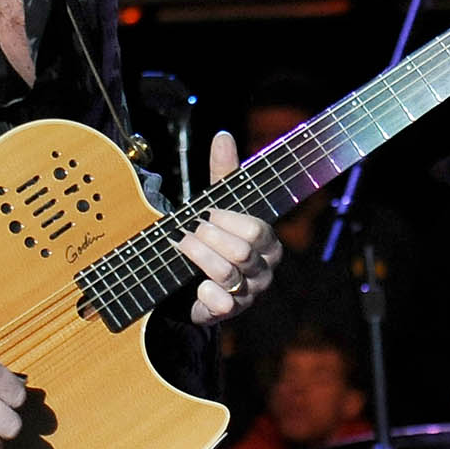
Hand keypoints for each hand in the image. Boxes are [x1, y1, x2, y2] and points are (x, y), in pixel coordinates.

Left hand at [178, 131, 282, 324]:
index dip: (226, 220)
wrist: (193, 281)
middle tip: (189, 231)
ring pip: (227, 274)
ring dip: (198, 257)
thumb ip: (224, 172)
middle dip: (207, 238)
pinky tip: (195, 285)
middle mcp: (264, 269)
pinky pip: (222, 305)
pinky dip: (204, 293)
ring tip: (181, 246)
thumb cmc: (213, 238)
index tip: (205, 213)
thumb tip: (223, 135)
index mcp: (268, 242)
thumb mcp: (219, 204)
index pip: (255, 229)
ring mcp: (249, 293)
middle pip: (241, 251)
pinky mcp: (230, 313)